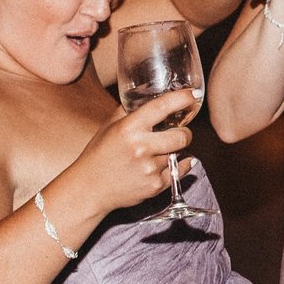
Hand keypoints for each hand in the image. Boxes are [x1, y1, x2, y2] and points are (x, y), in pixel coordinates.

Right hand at [55, 91, 196, 215]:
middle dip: (184, 132)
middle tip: (178, 132)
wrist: (90, 188)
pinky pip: (179, 171)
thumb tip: (149, 95)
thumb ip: (129, 110)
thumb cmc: (99, 154)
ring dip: (174, 151)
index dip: (182, 99)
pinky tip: (169, 163)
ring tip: (157, 153)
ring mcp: (149, 169)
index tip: (193, 95)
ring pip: (179, 153)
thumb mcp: (110, 126)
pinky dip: (178, 165)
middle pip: (182, 135)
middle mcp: (141, 147)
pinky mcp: (155, 186)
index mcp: (129, 128)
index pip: (161, 107)